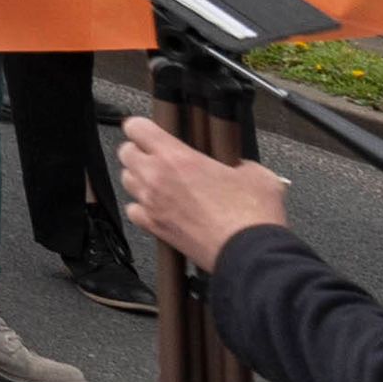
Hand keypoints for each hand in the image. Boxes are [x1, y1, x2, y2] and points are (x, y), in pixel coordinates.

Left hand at [113, 117, 287, 274]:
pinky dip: (141, 208)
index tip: (152, 132)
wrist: (250, 254)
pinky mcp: (154, 228)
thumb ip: (239, 163)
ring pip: (126, 180)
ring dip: (139, 178)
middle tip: (158, 158)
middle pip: (125, 152)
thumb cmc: (252, 215)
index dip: (143, 128)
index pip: (137, 127)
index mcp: (176, 157)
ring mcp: (152, 204)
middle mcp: (156, 177)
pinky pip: (133, 211)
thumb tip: (238, 166)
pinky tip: (159, 209)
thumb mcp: (257, 175)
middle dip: (139, 152)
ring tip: (160, 183)